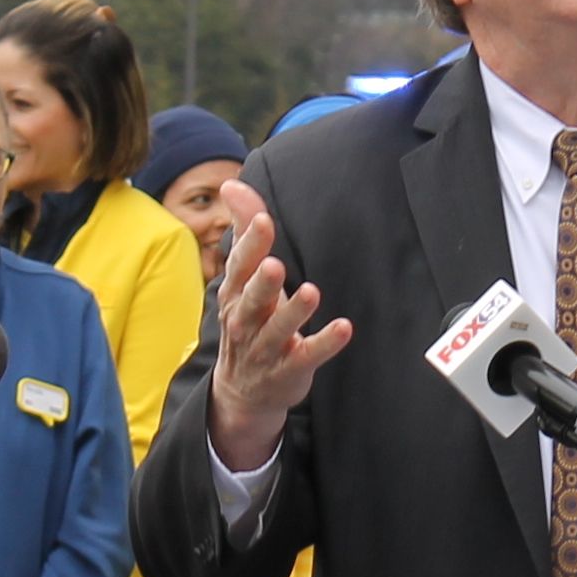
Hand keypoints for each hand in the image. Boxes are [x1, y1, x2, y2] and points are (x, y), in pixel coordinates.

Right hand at [204, 180, 353, 473]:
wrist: (242, 392)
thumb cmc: (249, 319)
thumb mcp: (243, 277)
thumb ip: (244, 231)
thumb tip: (232, 184)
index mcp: (234, 294)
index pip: (238, 267)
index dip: (250, 245)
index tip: (263, 222)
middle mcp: (245, 321)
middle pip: (250, 301)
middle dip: (262, 283)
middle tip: (275, 264)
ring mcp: (265, 349)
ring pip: (277, 331)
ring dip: (293, 312)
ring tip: (311, 292)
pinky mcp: (289, 370)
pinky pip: (307, 356)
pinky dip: (324, 344)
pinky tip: (344, 328)